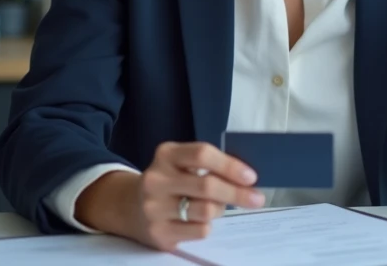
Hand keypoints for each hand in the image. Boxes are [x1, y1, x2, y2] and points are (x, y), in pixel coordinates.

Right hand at [74, 141, 264, 250]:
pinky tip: (200, 220)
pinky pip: (199, 230)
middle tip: (257, 198)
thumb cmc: (169, 182)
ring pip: (206, 210)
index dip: (230, 165)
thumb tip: (246, 178)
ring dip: (221, 209)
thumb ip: (207, 165)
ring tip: (219, 206)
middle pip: (207, 185)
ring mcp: (155, 208)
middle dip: (237, 193)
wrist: (129, 208)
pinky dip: (208, 225)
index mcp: (166, 154)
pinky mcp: (159, 233)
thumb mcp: (180, 164)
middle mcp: (157, 179)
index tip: (250, 176)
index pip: (202, 154)